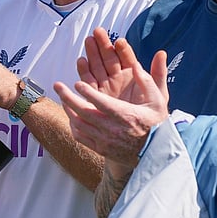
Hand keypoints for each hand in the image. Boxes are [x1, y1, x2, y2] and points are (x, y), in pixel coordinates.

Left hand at [54, 28, 169, 178]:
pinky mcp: (101, 149)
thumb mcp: (158, 100)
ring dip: (69, 110)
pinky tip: (70, 116)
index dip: (88, 93)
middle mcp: (113, 129)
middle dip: (69, 98)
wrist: (157, 153)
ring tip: (62, 98)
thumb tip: (136, 64)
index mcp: (126, 115)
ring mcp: (105, 141)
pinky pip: (81, 138)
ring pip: (80, 125)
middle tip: (58, 85)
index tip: (77, 83)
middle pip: (85, 113)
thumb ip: (148, 81)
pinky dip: (73, 126)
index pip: (103, 103)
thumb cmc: (157, 123)